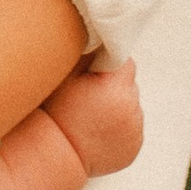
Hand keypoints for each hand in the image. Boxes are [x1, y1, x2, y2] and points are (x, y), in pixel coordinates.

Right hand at [42, 51, 142, 178]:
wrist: (55, 155)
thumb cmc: (57, 111)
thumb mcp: (68, 74)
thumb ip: (90, 52)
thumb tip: (102, 35)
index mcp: (118, 88)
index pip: (125, 62)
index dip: (110, 63)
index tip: (96, 71)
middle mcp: (132, 109)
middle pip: (129, 85)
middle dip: (115, 85)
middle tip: (92, 95)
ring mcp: (135, 131)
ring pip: (131, 106)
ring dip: (119, 106)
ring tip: (95, 115)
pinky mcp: (134, 147)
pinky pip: (131, 128)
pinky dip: (121, 126)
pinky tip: (100, 130)